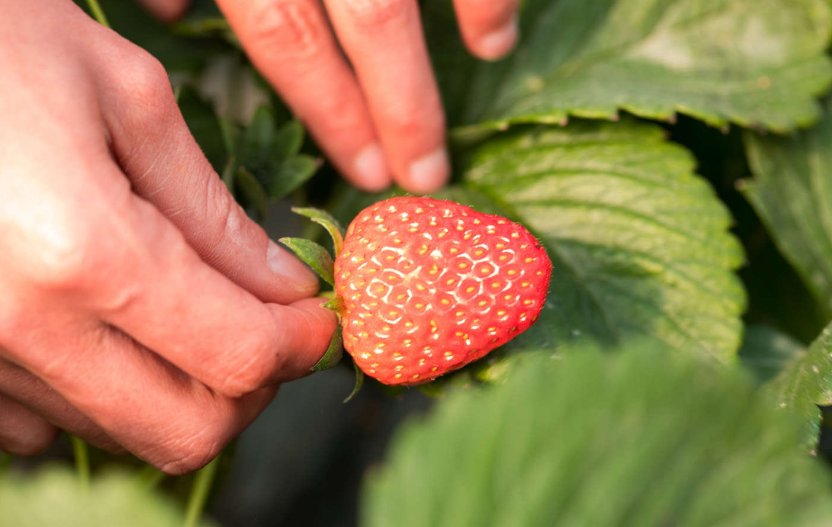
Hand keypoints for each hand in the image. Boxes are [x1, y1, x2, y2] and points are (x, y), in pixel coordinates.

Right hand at [0, 0, 335, 472]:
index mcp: (85, 252)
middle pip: (190, 430)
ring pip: (127, 432)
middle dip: (255, 385)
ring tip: (197, 315)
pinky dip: (110, 393)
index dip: (302, 343)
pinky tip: (116, 328)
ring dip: (186, 389)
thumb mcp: (126, 99)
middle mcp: (23, 329)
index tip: (320, 315)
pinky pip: (53, 425)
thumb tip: (286, 287)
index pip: (240, 355)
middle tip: (272, 326)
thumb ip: (213, 212)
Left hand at [172, 0, 519, 193]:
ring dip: (447, 50)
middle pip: (364, 28)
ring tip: (472, 100)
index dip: (331, 110)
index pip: (289, 38)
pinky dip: (487, 0)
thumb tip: (165, 15)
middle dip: (397, 109)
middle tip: (421, 176)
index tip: (369, 172)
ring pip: (400, 2)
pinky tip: (493, 39)